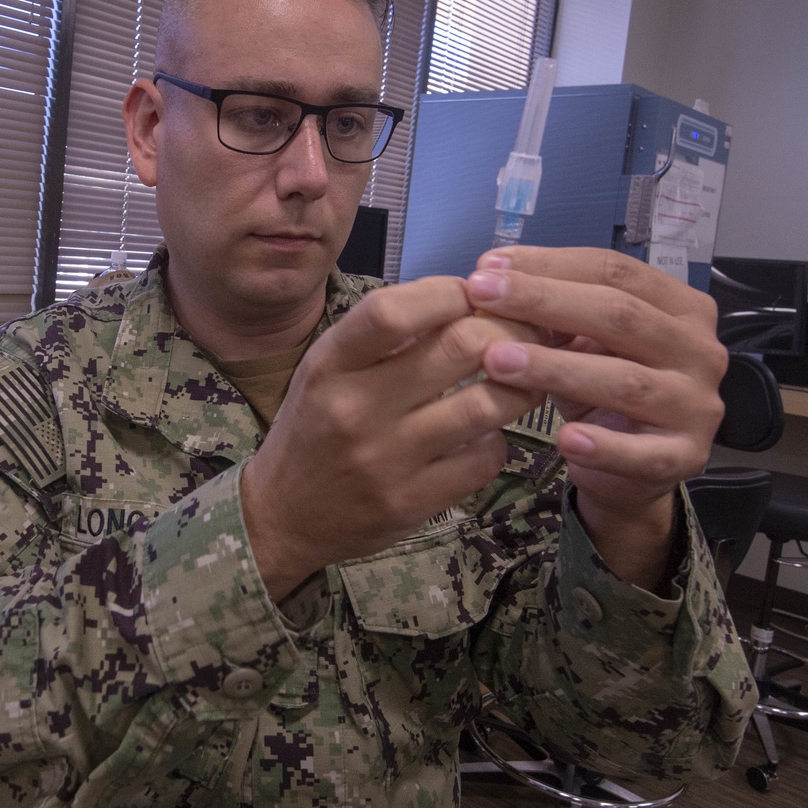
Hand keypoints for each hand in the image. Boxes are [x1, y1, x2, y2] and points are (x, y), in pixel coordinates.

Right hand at [241, 276, 544, 600]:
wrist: (284, 515)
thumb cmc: (313, 429)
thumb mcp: (326, 370)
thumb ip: (383, 337)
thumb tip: (462, 300)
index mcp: (329, 365)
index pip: (394, 311)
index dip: (448, 292)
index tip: (472, 294)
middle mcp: (354, 409)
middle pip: (459, 348)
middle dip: (507, 330)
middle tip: (524, 331)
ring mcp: (385, 460)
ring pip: (485, 405)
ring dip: (519, 385)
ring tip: (524, 377)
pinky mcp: (411, 502)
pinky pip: (484, 459)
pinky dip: (497, 438)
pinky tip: (485, 432)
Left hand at [466, 246, 726, 589]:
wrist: (632, 465)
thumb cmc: (602, 387)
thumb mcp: (580, 341)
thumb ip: (550, 310)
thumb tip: (491, 272)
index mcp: (680, 306)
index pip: (615, 272)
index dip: (551, 265)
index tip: (489, 267)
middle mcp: (699, 350)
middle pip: (620, 315)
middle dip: (543, 302)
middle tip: (482, 298)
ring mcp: (696, 405)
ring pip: (625, 380)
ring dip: (557, 368)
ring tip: (498, 361)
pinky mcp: (686, 457)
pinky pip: (644, 453)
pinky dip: (604, 446)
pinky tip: (565, 440)